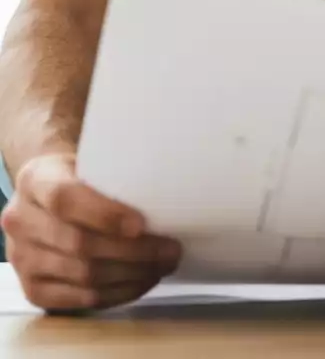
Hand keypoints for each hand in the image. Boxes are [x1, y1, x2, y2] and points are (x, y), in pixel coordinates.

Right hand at [0, 152, 181, 311]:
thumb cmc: (81, 172)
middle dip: (133, 252)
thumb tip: (171, 181)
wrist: (45, 193)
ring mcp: (22, 258)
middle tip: (171, 250)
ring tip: (163, 267)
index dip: (105, 214)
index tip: (142, 224)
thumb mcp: (91, 157)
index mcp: (36, 179)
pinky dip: (114, 294)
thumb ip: (116, 168)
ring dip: (130, 276)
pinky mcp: (31, 288)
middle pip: (79, 244)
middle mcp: (20, 219)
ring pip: (81, 275)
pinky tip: (141, 282)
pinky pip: (76, 299)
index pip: (66, 199)